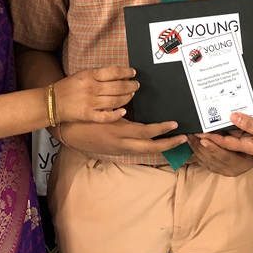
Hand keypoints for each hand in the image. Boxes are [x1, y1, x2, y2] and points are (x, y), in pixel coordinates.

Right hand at [54, 66, 138, 123]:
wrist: (52, 102)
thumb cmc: (67, 87)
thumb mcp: (81, 75)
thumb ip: (97, 75)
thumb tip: (116, 74)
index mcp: (89, 76)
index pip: (113, 72)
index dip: (126, 72)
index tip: (133, 73)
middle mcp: (92, 88)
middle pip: (117, 87)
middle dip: (130, 86)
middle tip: (136, 85)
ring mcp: (90, 103)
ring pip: (115, 100)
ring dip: (127, 98)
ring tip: (132, 95)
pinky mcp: (88, 115)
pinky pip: (106, 116)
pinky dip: (116, 114)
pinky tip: (123, 111)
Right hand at [58, 118, 187, 154]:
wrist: (68, 131)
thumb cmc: (86, 116)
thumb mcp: (106, 111)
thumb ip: (122, 108)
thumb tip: (139, 101)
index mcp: (120, 131)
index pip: (147, 132)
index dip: (162, 129)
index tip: (175, 124)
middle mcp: (122, 143)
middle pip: (151, 147)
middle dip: (169, 144)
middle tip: (184, 138)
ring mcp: (120, 149)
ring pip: (145, 151)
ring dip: (161, 146)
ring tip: (174, 141)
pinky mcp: (117, 151)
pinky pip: (138, 150)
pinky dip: (150, 146)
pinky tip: (156, 141)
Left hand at [188, 133, 252, 176]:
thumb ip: (243, 129)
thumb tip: (230, 119)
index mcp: (241, 163)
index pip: (224, 154)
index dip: (212, 146)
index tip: (202, 137)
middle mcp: (231, 169)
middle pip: (212, 157)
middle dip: (199, 145)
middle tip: (191, 133)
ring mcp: (224, 171)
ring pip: (206, 160)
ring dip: (196, 148)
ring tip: (189, 137)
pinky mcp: (219, 169)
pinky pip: (204, 162)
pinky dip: (196, 153)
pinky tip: (191, 145)